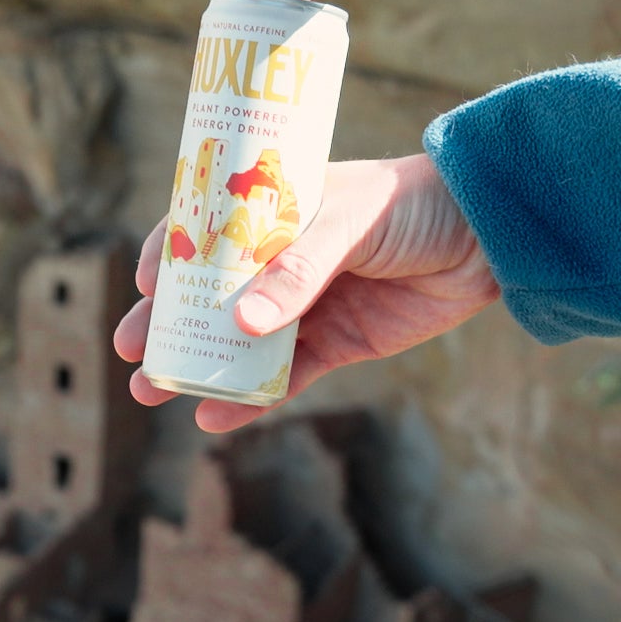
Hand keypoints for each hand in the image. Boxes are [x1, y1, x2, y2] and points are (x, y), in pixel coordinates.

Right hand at [113, 155, 498, 432]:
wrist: (489, 235)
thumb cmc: (414, 204)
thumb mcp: (351, 222)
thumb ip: (299, 270)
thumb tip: (242, 324)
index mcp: (276, 207)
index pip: (205, 228)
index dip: (170, 256)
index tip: (147, 286)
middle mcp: (283, 257)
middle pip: (210, 295)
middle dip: (167, 325)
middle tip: (131, 351)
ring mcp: (309, 304)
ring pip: (240, 343)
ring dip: (197, 368)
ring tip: (152, 392)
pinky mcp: (338, 344)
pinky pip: (284, 377)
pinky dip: (249, 399)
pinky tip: (215, 417)